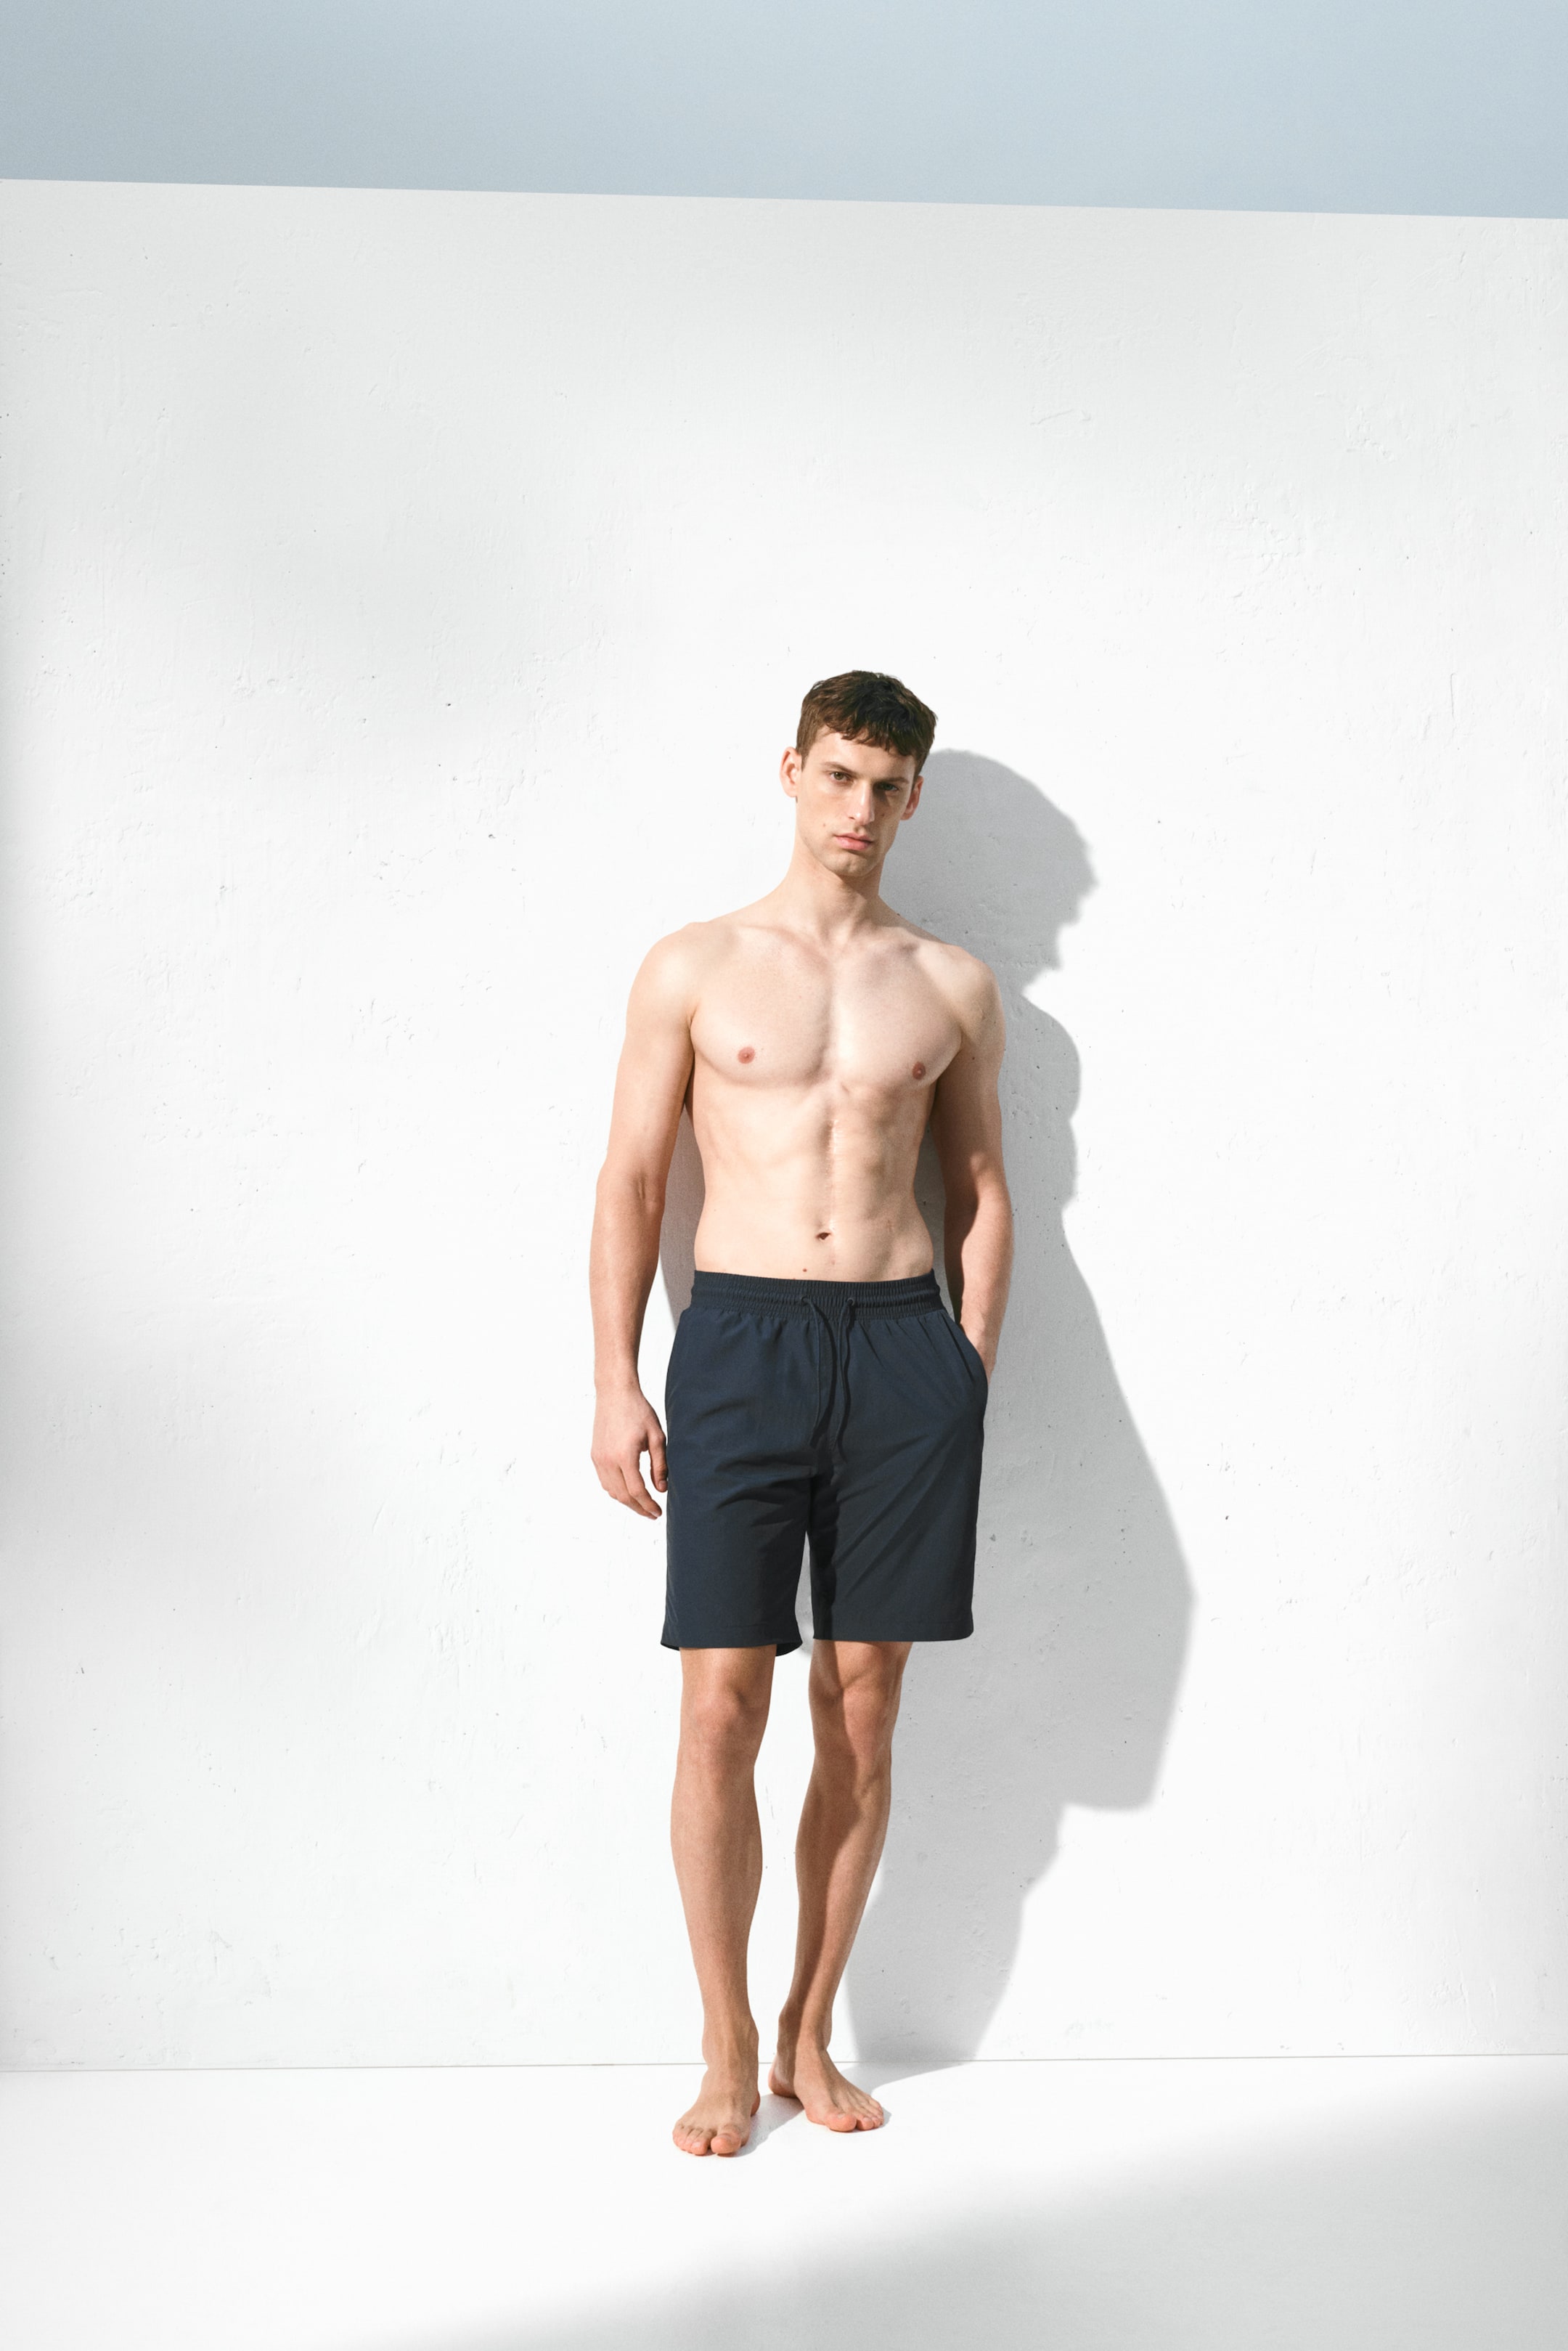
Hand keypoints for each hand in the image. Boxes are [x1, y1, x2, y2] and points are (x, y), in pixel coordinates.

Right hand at [592, 1385, 667, 1518]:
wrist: (614, 1393)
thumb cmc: (638, 1411)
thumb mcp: (657, 1437)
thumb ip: (660, 1465)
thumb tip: (661, 1489)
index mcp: (625, 1456)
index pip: (637, 1491)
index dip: (648, 1505)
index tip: (658, 1512)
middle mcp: (608, 1460)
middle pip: (623, 1496)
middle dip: (638, 1508)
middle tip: (652, 1514)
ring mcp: (598, 1459)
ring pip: (611, 1491)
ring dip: (627, 1501)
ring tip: (642, 1504)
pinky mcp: (594, 1455)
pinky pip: (604, 1481)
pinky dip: (616, 1491)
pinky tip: (628, 1490)